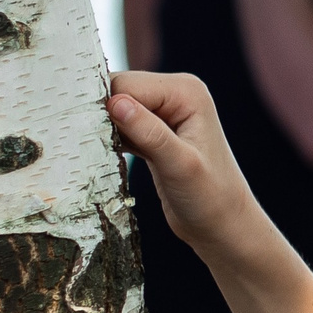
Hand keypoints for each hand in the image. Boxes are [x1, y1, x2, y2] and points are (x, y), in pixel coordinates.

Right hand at [106, 71, 260, 256]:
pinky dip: (111, 139)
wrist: (222, 227)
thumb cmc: (211, 199)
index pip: (127, 85)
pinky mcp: (154, 132)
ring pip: (115, 109)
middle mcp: (176, 94)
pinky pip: (120, 126)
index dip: (105, 106)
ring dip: (104, 129)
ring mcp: (164, 112)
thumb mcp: (179, 165)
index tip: (90, 134)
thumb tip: (115, 103)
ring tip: (103, 154)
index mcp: (187, 91)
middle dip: (103, 116)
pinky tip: (110, 157)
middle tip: (95, 147)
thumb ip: (149, 132)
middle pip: (118, 91)